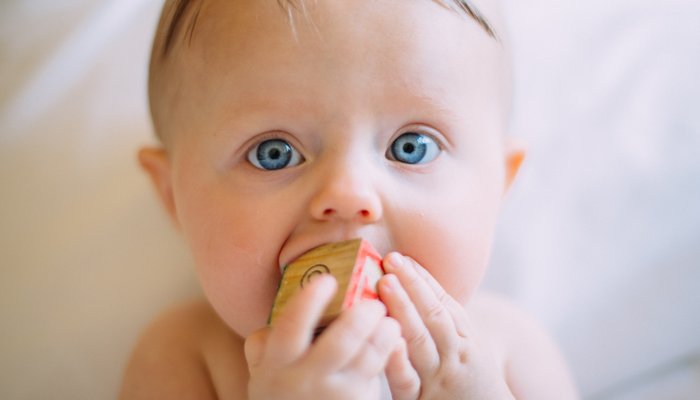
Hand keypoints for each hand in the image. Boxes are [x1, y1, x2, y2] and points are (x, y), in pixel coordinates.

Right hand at [244, 275, 401, 399]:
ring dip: (384, 336)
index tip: (328, 280)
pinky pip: (377, 376)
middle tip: (374, 302)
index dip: (311, 301)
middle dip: (361, 318)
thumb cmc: (280, 391)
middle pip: (340, 344)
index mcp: (277, 362)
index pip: (292, 327)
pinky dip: (388, 355)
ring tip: (390, 320)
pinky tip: (393, 341)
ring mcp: (334, 395)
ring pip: (367, 360)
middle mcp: (305, 379)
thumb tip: (282, 305)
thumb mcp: (262, 368)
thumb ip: (265, 340)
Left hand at [378, 253, 513, 399]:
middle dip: (412, 285)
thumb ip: (447, 326)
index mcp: (467, 341)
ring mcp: (439, 379)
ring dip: (402, 308)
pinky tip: (389, 340)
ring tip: (385, 283)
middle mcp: (456, 356)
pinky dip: (399, 361)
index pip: (445, 304)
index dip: (423, 279)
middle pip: (433, 315)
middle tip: (391, 259)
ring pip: (420, 340)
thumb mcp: (470, 353)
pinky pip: (408, 381)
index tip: (403, 257)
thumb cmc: (473, 386)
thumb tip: (418, 291)